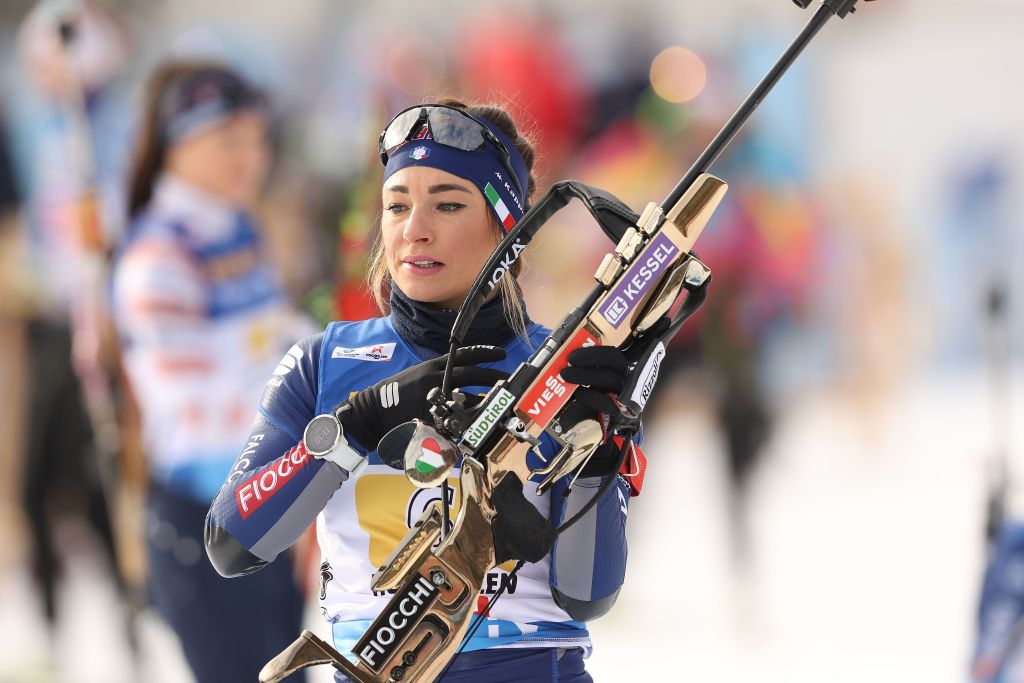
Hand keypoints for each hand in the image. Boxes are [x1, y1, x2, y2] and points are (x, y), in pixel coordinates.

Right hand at [335, 346, 508, 449]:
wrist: (374, 409)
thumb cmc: (398, 392)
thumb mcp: (418, 376)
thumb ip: (440, 376)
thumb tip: (462, 380)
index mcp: (433, 366)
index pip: (464, 354)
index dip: (485, 352)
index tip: (501, 353)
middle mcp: (434, 378)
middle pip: (470, 374)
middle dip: (493, 376)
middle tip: (509, 379)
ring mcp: (432, 397)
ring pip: (466, 397)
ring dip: (484, 401)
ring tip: (499, 403)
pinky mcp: (429, 416)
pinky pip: (453, 419)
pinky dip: (466, 422)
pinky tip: (477, 424)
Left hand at [558, 345, 628, 476]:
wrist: (599, 431)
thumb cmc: (590, 403)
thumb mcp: (588, 385)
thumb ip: (581, 371)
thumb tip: (558, 358)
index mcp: (617, 371)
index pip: (612, 355)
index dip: (593, 352)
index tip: (572, 354)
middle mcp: (624, 381)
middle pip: (614, 362)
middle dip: (590, 358)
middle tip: (568, 361)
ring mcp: (623, 397)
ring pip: (610, 379)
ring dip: (585, 374)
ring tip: (565, 375)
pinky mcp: (619, 414)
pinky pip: (607, 402)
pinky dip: (590, 396)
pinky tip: (577, 393)